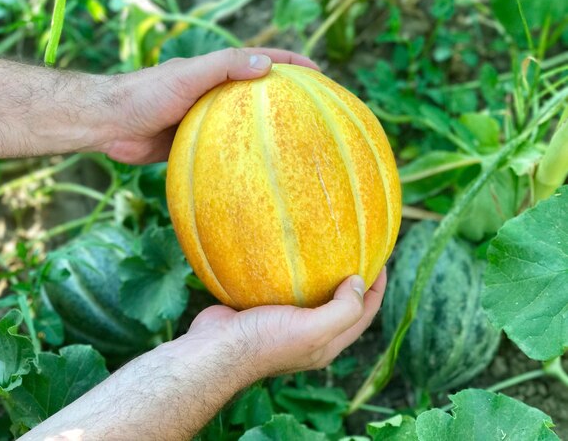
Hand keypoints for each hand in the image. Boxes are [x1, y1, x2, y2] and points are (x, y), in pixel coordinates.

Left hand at [98, 48, 318, 163]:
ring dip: (264, 129)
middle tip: (314, 112)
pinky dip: (241, 153)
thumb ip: (223, 67)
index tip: (319, 75)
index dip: (291, 65)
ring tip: (293, 143)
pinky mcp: (194, 141)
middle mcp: (213, 92)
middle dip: (284, 98)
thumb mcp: (188, 75)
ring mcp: (204, 118)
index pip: (260, 61)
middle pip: (256, 93)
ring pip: (241, 123)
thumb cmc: (146, 94)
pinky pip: (224, 147)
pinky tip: (256, 168)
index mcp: (215, 71)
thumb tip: (266, 66)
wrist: (110, 124)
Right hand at [187, 269, 386, 376]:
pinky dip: (292, 272)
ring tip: (328, 246)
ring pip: (312, 295)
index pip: (363, 316)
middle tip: (359, 250)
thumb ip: (343, 310)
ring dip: (323, 274)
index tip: (381, 260)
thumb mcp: (312, 330)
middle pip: (341, 306)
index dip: (376, 290)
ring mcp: (285, 322)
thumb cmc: (264, 342)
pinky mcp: (263, 309)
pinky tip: (290, 252)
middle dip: (354, 281)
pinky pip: (284, 288)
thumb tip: (358, 282)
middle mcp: (309, 334)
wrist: (214, 349)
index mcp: (326, 344)